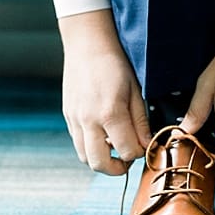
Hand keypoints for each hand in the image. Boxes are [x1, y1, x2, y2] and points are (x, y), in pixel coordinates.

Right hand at [58, 9, 151, 175]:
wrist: (87, 45)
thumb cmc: (116, 64)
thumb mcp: (136, 90)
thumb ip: (140, 121)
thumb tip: (147, 144)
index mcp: (109, 114)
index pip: (127, 151)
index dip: (139, 153)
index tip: (146, 146)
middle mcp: (88, 121)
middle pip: (99, 163)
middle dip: (117, 168)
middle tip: (129, 159)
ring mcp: (74, 120)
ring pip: (84, 156)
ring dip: (102, 159)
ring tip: (117, 147)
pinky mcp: (68, 116)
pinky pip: (78, 142)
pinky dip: (91, 146)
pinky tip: (104, 134)